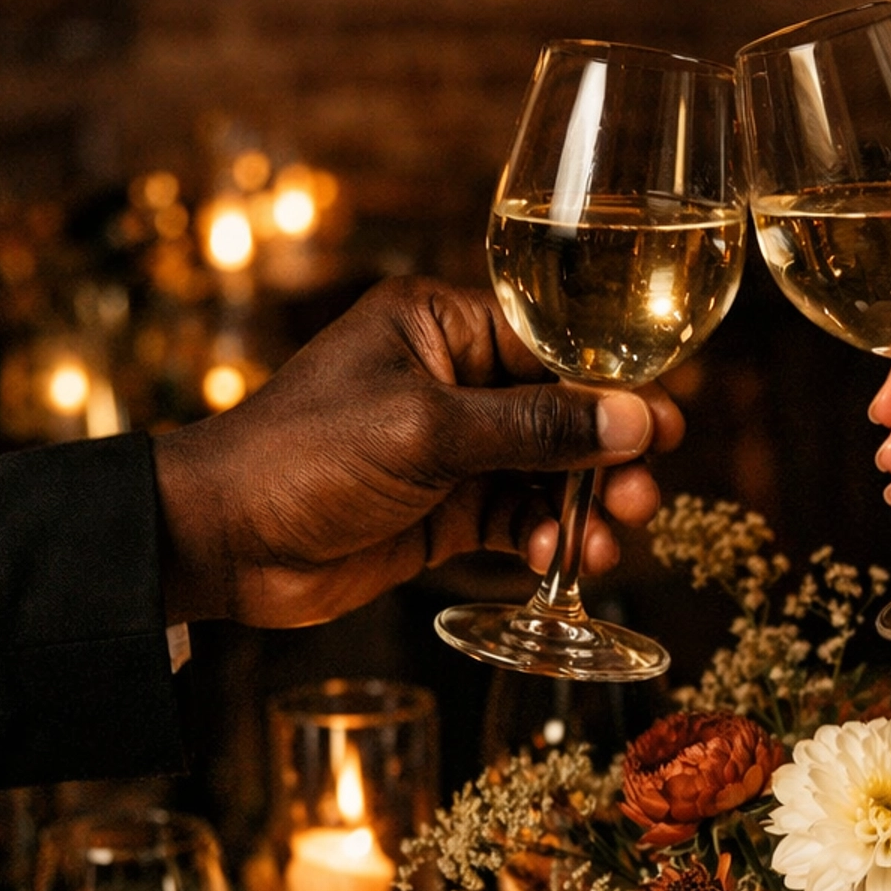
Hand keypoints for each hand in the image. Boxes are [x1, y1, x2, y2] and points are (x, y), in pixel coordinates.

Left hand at [154, 278, 684, 626]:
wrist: (223, 540)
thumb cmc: (305, 458)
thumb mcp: (428, 434)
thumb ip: (535, 428)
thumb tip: (636, 419)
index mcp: (439, 328)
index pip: (552, 345)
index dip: (615, 387)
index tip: (668, 427)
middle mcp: (449, 381)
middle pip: (560, 412)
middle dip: (606, 457)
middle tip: (640, 498)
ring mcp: (447, 450)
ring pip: (545, 473)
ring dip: (581, 508)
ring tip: (607, 543)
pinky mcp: (441, 511)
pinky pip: (515, 519)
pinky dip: (544, 539)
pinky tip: (562, 562)